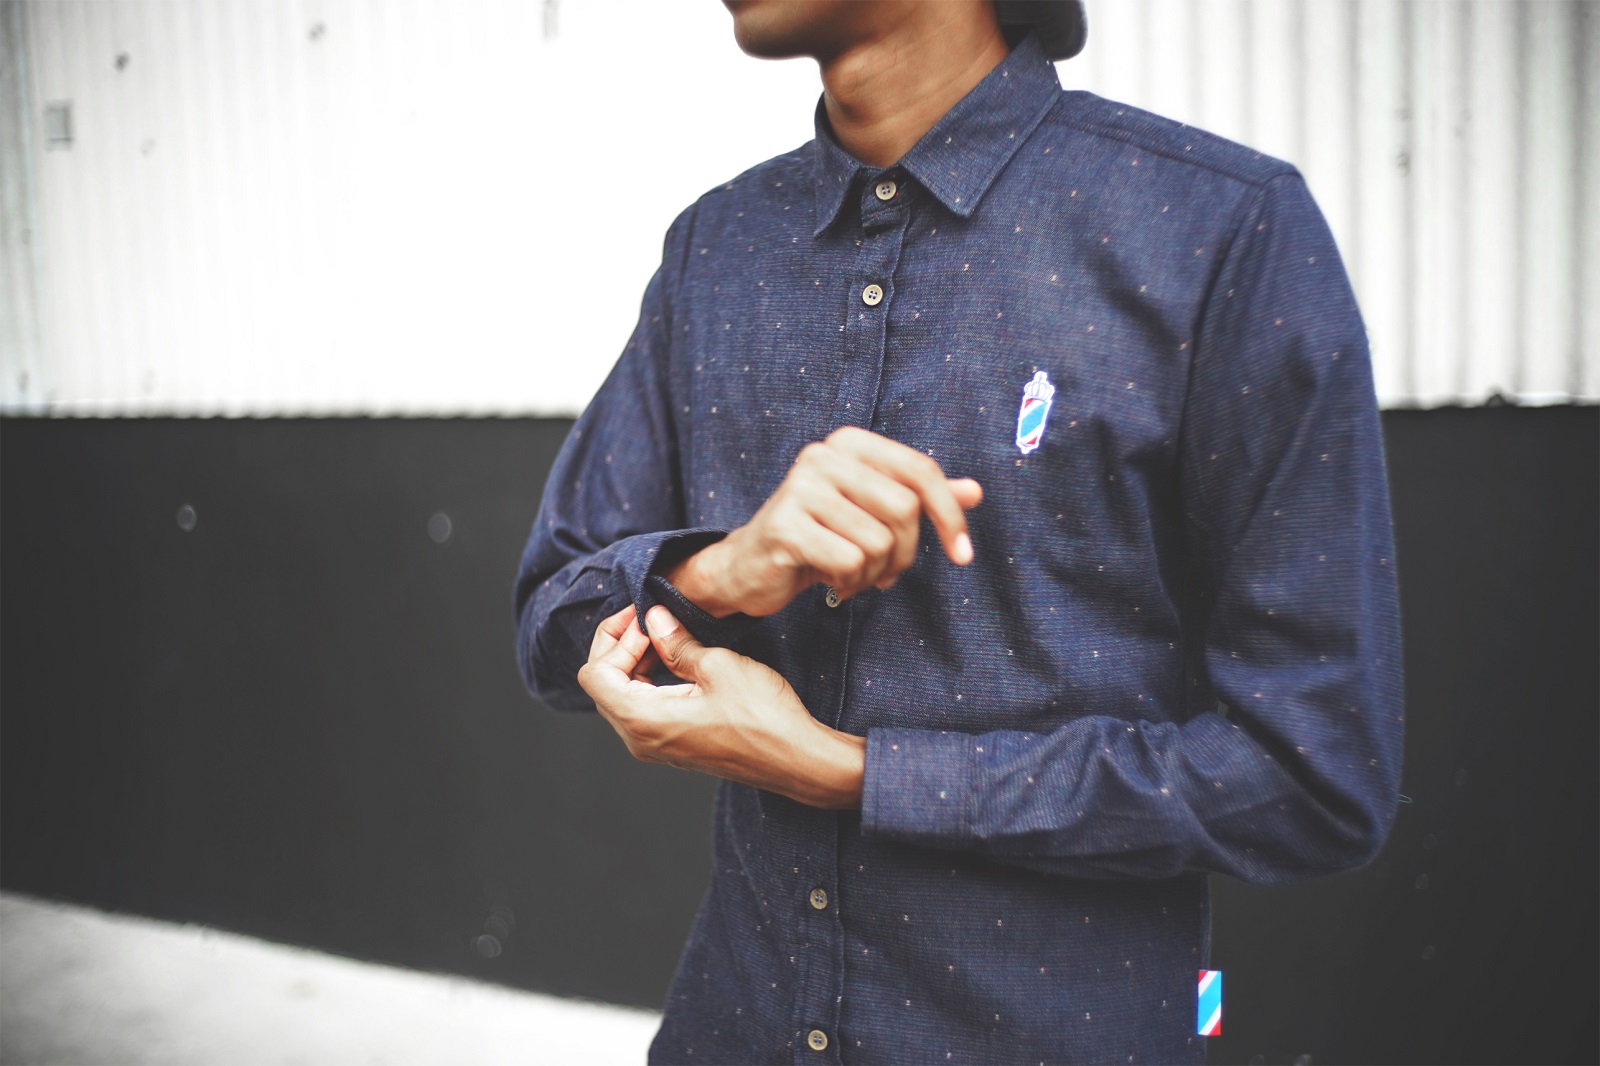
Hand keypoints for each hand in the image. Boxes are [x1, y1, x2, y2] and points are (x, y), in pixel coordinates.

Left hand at [577, 605, 864, 808]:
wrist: (796, 760)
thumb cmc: (764, 718)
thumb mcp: (719, 666)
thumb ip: (677, 642)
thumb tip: (654, 619)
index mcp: (643, 720)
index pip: (595, 673)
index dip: (613, 638)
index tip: (643, 617)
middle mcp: (640, 739)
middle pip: (603, 685)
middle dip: (621, 646)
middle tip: (651, 619)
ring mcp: (657, 746)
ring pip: (623, 696)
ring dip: (636, 662)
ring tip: (666, 635)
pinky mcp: (674, 745)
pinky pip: (643, 708)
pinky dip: (650, 679)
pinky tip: (676, 660)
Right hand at [669, 426, 982, 617]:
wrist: (751, 566)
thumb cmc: (820, 536)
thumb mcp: (872, 513)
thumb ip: (921, 498)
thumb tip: (975, 491)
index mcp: (849, 443)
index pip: (920, 470)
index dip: (950, 515)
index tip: (963, 554)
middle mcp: (823, 455)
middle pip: (905, 508)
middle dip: (906, 554)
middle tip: (885, 573)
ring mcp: (800, 488)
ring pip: (879, 541)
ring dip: (874, 574)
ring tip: (851, 575)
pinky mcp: (784, 525)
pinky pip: (850, 562)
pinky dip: (849, 583)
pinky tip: (830, 581)